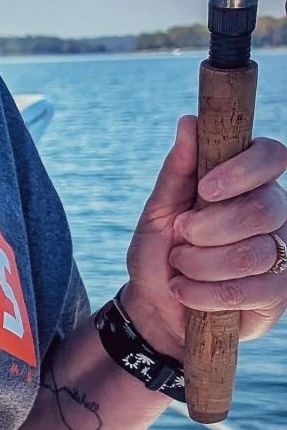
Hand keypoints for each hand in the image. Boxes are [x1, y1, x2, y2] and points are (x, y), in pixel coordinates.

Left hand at [121, 114, 286, 353]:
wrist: (154, 308)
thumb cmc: (159, 252)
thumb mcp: (158, 211)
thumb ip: (178, 170)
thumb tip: (190, 122)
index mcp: (248, 184)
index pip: (272, 156)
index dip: (244, 170)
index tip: (205, 190)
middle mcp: (274, 213)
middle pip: (265, 209)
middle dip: (210, 228)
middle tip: (181, 236)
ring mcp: (281, 253)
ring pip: (254, 253)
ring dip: (201, 264)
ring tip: (180, 268)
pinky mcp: (278, 293)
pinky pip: (251, 291)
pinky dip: (206, 294)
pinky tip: (186, 292)